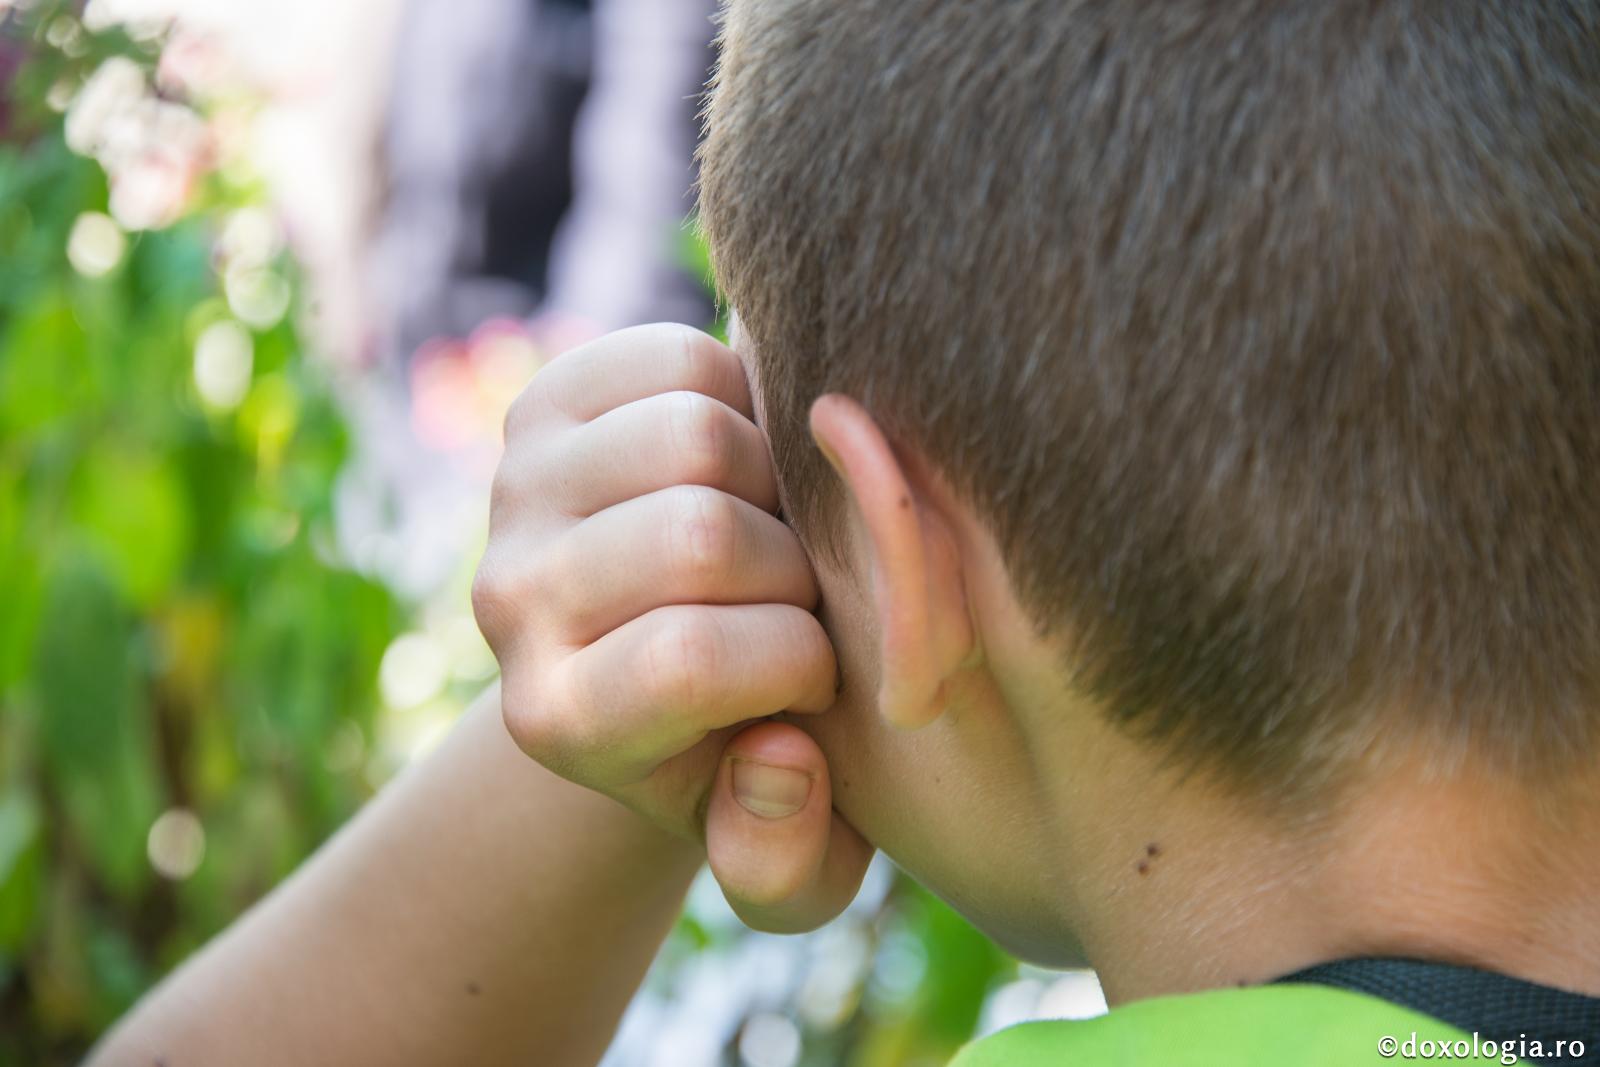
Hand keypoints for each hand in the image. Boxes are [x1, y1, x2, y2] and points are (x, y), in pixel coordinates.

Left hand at [473, 324, 870, 930]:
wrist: (660, 647)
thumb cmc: (739, 746)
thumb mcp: (780, 847)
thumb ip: (788, 863)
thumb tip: (779, 761)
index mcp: (557, 719)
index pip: (691, 662)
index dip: (797, 660)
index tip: (813, 675)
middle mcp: (509, 601)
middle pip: (697, 535)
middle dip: (795, 564)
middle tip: (801, 594)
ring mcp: (520, 489)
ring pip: (695, 435)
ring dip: (777, 480)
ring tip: (776, 528)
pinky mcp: (549, 399)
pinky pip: (683, 358)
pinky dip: (748, 399)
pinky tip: (747, 466)